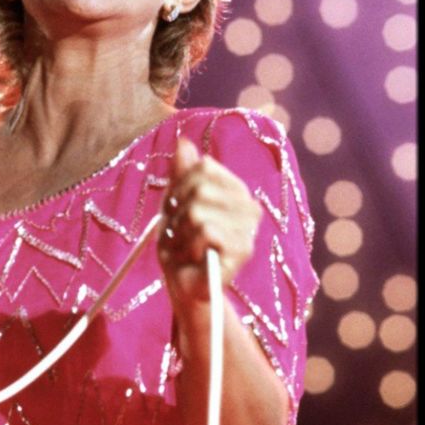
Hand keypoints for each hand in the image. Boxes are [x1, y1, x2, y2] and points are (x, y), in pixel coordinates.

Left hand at [158, 137, 261, 304]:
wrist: (183, 282)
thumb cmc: (180, 240)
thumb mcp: (175, 202)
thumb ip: (182, 172)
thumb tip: (184, 142)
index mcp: (236, 189)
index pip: (203, 166)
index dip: (179, 187)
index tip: (176, 208)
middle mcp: (249, 206)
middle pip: (199, 188)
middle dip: (177, 212)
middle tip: (178, 232)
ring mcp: (249, 229)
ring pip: (198, 211)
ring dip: (179, 232)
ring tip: (184, 246)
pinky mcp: (243, 251)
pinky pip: (206, 231)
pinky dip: (188, 245)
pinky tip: (193, 257)